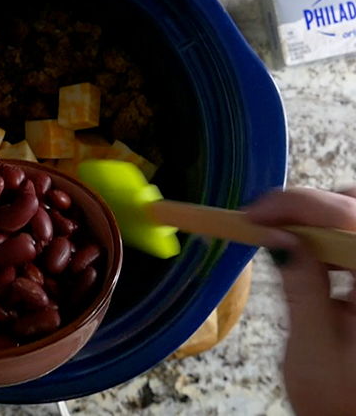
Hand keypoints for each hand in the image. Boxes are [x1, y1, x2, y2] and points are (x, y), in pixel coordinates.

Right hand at [246, 188, 355, 415]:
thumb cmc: (340, 403)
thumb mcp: (313, 352)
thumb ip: (301, 289)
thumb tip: (280, 236)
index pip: (349, 219)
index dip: (299, 204)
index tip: (254, 213)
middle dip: (319, 207)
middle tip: (275, 227)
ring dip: (326, 224)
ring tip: (293, 249)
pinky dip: (337, 242)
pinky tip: (317, 265)